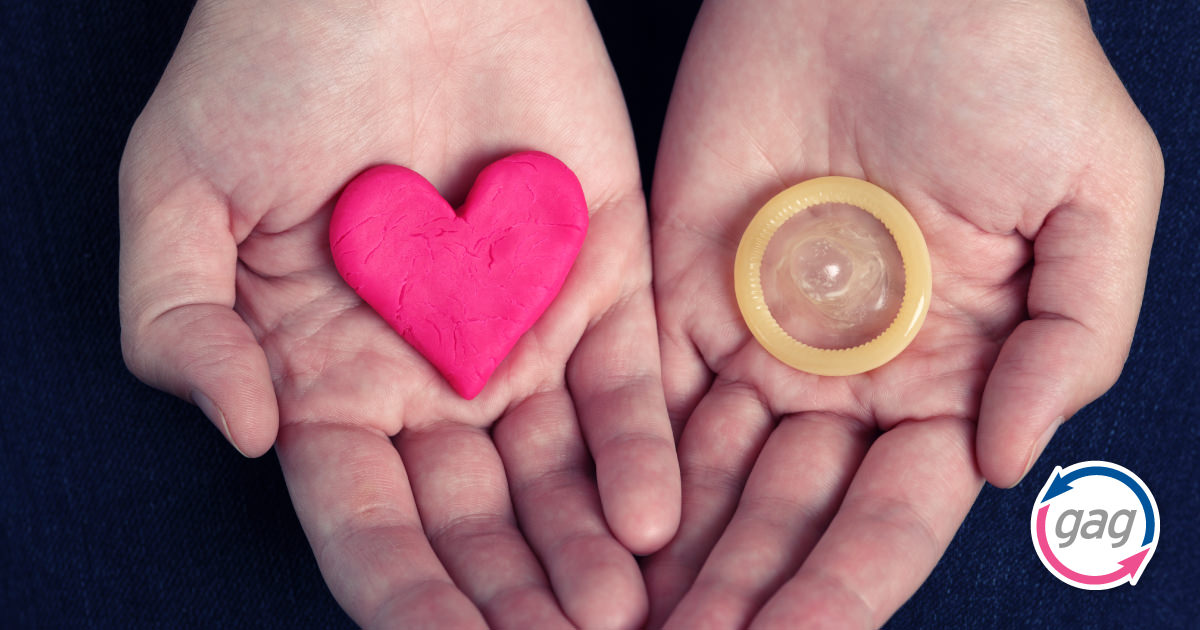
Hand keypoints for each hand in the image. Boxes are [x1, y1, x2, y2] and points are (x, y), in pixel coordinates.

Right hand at [118, 1, 678, 626]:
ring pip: (560, 472)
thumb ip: (181, 327)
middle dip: (510, 598)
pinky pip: (627, 381)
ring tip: (613, 616)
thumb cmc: (268, 68)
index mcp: (330, 378)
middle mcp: (432, 377)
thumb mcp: (179, 196)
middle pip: (477, 520)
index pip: (370, 520)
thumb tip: (248, 439)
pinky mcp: (600, 277)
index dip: (405, 594)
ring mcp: (522, 332)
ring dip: (585, 550)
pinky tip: (650, 518)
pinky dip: (639, 449)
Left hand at [644, 0, 1161, 626]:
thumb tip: (1000, 465)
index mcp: (946, 375)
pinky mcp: (680, 291)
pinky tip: (601, 533)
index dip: (845, 586)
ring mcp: (757, 339)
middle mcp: (846, 378)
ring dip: (676, 557)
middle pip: (788, 515)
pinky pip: (648, 398)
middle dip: (745, 594)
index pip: (889, 514)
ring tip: (631, 627)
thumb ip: (1070, 341)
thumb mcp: (1093, 199)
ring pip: (710, 478)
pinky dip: (624, 469)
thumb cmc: (1009, 70)